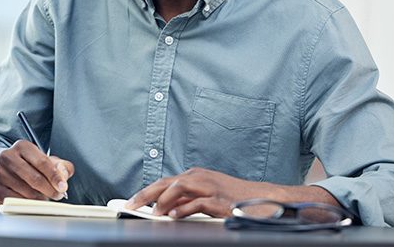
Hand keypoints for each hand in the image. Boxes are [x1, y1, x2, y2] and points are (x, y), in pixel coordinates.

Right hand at [0, 140, 73, 203]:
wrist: (8, 171)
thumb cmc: (31, 166)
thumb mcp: (48, 161)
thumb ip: (61, 166)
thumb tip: (63, 175)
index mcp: (22, 146)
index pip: (42, 162)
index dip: (55, 176)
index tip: (63, 187)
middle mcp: (7, 157)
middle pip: (34, 178)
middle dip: (50, 189)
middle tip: (58, 195)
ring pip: (26, 191)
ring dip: (40, 198)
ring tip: (46, 197)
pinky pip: (15, 201)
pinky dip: (27, 204)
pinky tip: (33, 201)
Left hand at [125, 167, 339, 218]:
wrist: (263, 198)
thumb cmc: (233, 198)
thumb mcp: (206, 196)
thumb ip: (186, 201)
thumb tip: (165, 211)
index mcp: (194, 175)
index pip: (164, 182)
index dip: (146, 192)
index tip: (130, 202)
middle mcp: (199, 177)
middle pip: (166, 182)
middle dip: (145, 194)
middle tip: (130, 205)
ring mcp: (209, 186)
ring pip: (178, 187)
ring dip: (162, 201)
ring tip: (152, 213)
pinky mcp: (219, 198)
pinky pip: (196, 202)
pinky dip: (183, 209)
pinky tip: (174, 217)